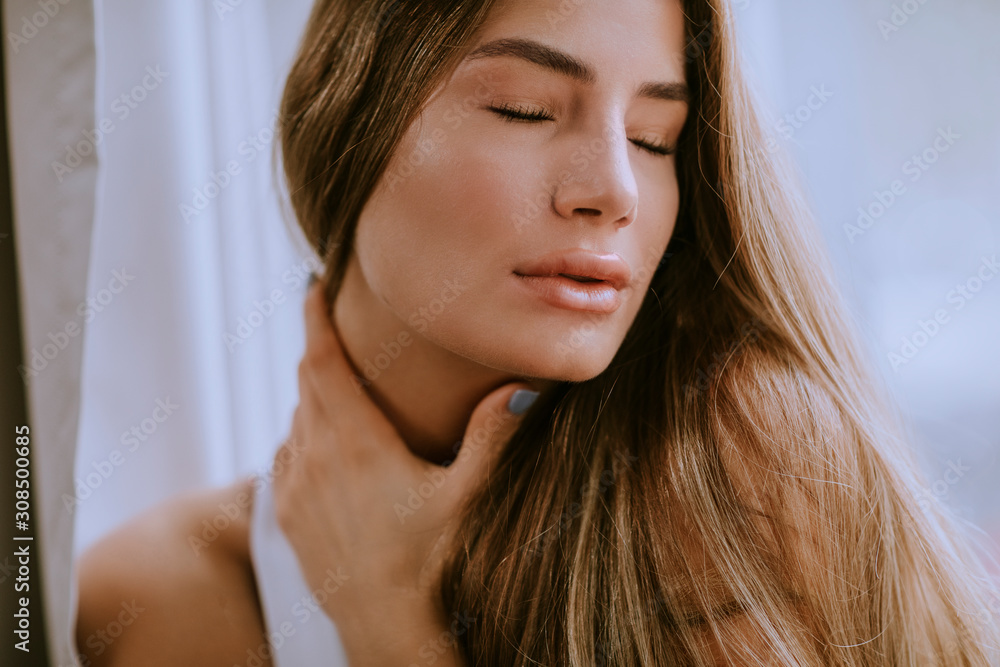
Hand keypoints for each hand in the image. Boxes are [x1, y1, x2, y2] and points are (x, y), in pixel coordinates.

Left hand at [271, 276, 538, 660]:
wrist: (386, 637)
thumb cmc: (431, 571)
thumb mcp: (468, 502)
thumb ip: (494, 442)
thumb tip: (522, 390)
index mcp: (353, 445)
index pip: (321, 363)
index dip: (315, 318)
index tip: (314, 286)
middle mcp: (313, 460)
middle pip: (307, 384)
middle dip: (319, 348)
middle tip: (336, 324)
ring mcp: (295, 492)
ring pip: (296, 419)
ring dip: (314, 394)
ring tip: (340, 383)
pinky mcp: (288, 519)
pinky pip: (286, 455)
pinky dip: (303, 434)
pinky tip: (325, 443)